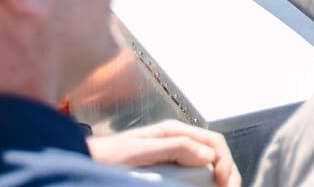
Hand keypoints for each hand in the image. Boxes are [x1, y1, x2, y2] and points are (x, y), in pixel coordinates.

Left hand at [87, 120, 240, 186]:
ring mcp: (173, 155)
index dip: (224, 161)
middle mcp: (178, 141)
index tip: (223, 182)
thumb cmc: (105, 156)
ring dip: (220, 178)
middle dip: (228, 171)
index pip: (213, 141)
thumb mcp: (139, 151)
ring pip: (208, 164)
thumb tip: (208, 155)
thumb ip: (173, 148)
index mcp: (174, 131)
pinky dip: (206, 182)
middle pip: (215, 152)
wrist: (84, 162)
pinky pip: (194, 174)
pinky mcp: (167, 170)